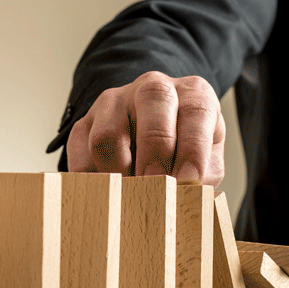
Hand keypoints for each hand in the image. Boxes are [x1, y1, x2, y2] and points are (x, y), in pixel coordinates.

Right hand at [66, 71, 225, 185]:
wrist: (153, 137)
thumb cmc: (186, 150)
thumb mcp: (207, 160)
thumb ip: (203, 176)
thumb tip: (188, 199)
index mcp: (192, 93)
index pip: (195, 110)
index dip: (193, 148)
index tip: (188, 181)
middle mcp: (153, 88)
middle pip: (150, 104)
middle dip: (154, 152)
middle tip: (156, 190)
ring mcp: (114, 102)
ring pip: (108, 134)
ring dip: (119, 173)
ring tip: (130, 199)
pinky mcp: (85, 123)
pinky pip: (81, 153)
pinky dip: (92, 180)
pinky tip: (106, 196)